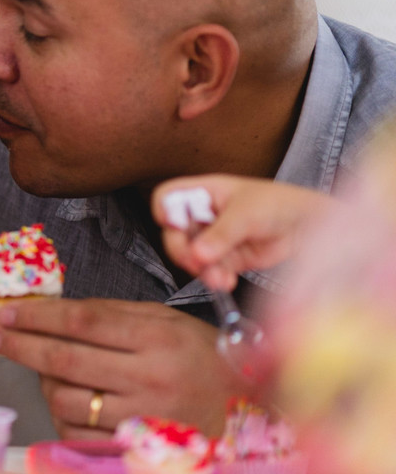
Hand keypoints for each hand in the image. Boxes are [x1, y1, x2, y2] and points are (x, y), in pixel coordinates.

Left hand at [0, 298, 244, 438]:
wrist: (251, 412)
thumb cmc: (205, 359)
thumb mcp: (167, 321)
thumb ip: (115, 314)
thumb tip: (58, 309)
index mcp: (156, 337)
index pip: (81, 321)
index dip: (37, 315)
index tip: (7, 311)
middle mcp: (149, 377)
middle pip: (65, 359)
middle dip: (21, 345)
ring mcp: (143, 417)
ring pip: (67, 400)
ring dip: (42, 382)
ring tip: (41, 368)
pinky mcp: (138, 449)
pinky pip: (81, 435)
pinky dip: (63, 417)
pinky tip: (64, 400)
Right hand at [152, 175, 330, 290]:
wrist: (308, 226)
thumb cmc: (277, 204)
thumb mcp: (246, 214)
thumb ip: (220, 235)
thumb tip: (197, 255)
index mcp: (203, 193)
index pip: (168, 197)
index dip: (165, 211)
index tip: (173, 226)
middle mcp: (203, 215)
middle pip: (175, 232)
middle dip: (182, 249)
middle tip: (194, 262)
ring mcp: (214, 238)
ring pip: (192, 255)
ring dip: (201, 269)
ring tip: (218, 278)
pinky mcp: (227, 258)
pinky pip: (210, 269)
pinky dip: (215, 277)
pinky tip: (226, 281)